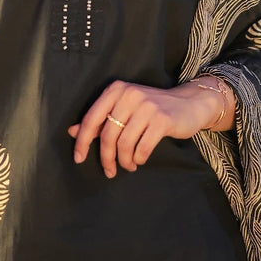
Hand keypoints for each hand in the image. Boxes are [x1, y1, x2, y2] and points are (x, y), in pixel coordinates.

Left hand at [67, 78, 235, 178]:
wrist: (189, 103)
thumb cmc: (152, 109)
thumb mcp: (124, 108)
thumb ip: (99, 119)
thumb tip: (71, 132)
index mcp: (116, 90)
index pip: (92, 118)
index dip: (82, 141)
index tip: (78, 159)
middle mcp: (130, 94)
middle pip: (107, 134)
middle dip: (106, 157)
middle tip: (109, 170)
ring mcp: (147, 106)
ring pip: (124, 143)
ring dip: (124, 161)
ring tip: (128, 166)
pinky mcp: (162, 119)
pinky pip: (142, 147)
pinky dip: (138, 158)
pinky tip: (139, 160)